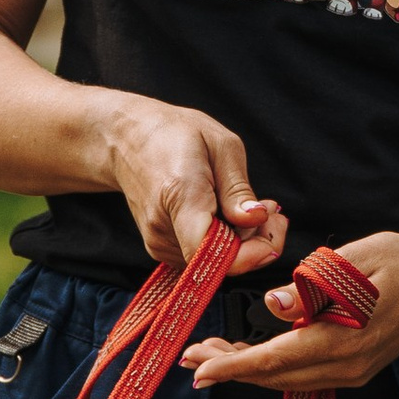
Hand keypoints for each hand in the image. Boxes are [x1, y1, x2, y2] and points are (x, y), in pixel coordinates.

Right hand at [91, 98, 287, 275]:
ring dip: (242, 240)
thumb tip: (256, 220)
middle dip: (258, 239)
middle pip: (222, 261)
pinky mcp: (160, 249)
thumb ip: (238, 189)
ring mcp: (158, 243)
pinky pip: (204, 258)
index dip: (250, 253)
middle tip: (270, 205)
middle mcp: (163, 228)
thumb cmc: (175, 135)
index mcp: (180, 196)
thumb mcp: (221, 145)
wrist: (127, 141)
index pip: (210, 251)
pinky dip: (224, 242)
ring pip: (217, 263)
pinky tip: (227, 215)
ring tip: (246, 205)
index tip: (271, 224)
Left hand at [179, 228, 398, 393]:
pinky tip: (251, 354)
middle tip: (191, 356)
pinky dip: (272, 368)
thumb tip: (273, 304)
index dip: (231, 366)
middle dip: (229, 367)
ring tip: (212, 352)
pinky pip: (303, 375)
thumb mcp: (353, 262)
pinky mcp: (355, 368)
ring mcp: (353, 372)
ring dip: (247, 369)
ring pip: (287, 379)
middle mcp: (347, 366)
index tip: (197, 368)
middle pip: (274, 376)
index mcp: (343, 340)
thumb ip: (311, 286)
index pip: (274, 360)